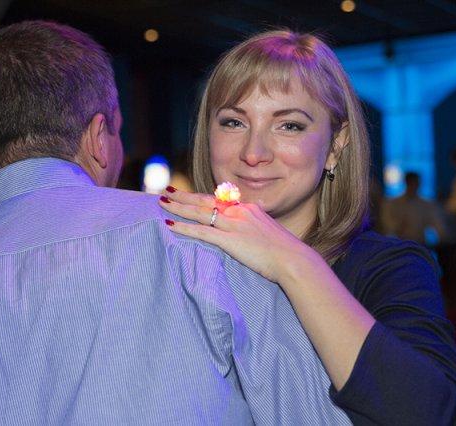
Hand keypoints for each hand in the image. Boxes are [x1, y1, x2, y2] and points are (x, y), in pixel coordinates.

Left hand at [159, 187, 314, 283]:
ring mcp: (234, 224)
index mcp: (248, 208)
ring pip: (200, 212)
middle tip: (166, 191)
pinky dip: (184, 227)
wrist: (293, 260)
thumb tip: (248, 235)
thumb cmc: (284, 253)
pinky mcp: (230, 239)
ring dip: (178, 207)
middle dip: (184, 196)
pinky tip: (170, 224)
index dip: (201, 196)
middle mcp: (239, 211)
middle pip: (205, 200)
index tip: (187, 194)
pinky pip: (201, 231)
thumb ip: (254, 230)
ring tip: (161, 202)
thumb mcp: (268, 234)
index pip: (219, 199)